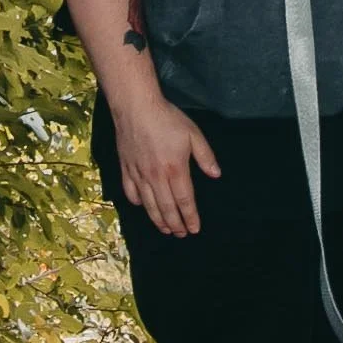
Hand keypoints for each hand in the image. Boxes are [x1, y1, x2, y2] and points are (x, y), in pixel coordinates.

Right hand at [113, 94, 221, 236]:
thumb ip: (205, 156)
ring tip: (166, 229)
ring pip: (149, 205)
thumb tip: (216, 175)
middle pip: (167, 208)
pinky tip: (143, 207)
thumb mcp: (193, 134)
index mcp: (175, 170)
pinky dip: (138, 203)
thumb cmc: (167, 119)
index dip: (190, 217)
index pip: (185, 201)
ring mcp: (139, 174)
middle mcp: (156, 177)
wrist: (135, 108)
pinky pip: (131, 192)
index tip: (194, 229)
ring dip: (158, 220)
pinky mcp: (126, 169)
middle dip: (175, 224)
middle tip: (181, 234)